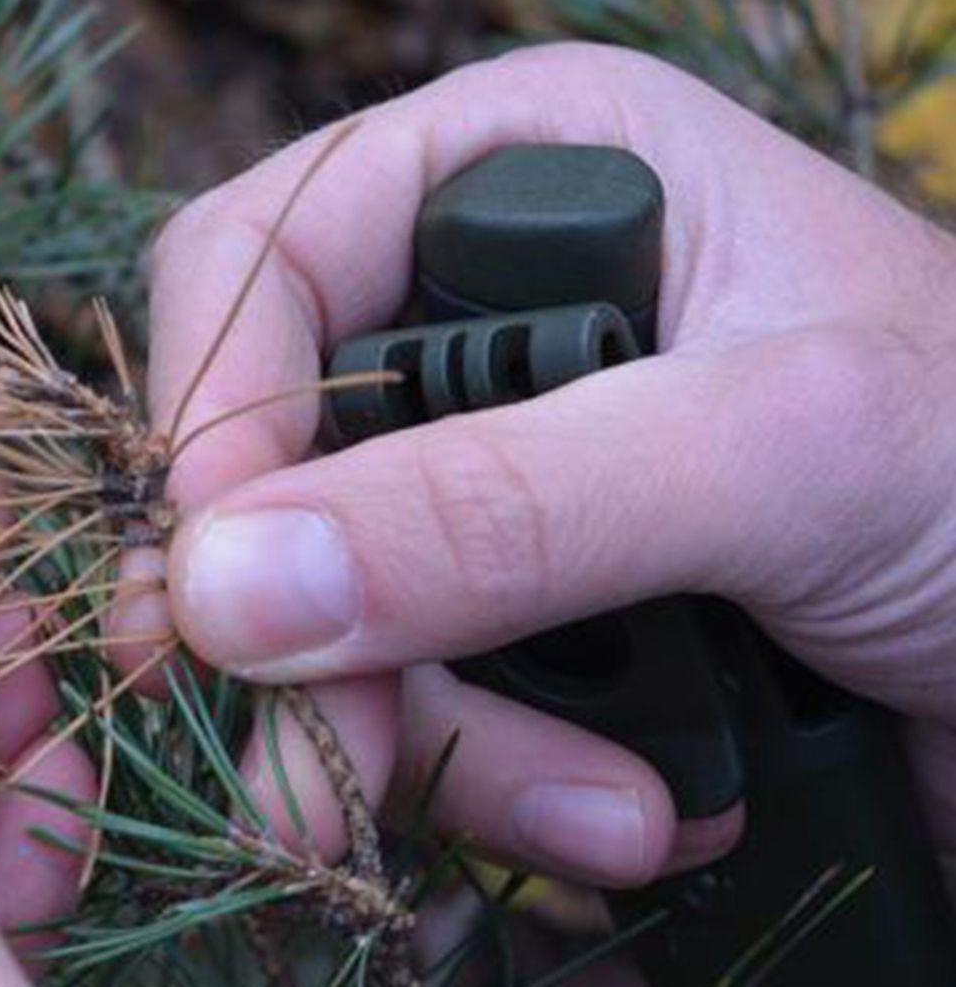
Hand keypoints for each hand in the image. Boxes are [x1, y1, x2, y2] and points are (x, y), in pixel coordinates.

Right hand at [136, 42, 955, 886]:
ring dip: (446, 745)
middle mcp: (476, 315)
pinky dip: (510, 787)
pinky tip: (644, 816)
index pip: (257, 261)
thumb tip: (224, 589)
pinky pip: (423, 707)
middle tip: (314, 786)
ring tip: (612, 814)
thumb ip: (505, 506)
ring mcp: (492, 480)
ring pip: (337, 618)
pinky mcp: (520, 617)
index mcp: (517, 170)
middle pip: (273, 466)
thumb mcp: (771, 451)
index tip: (218, 596)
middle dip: (321, 644)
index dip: (214, 424)